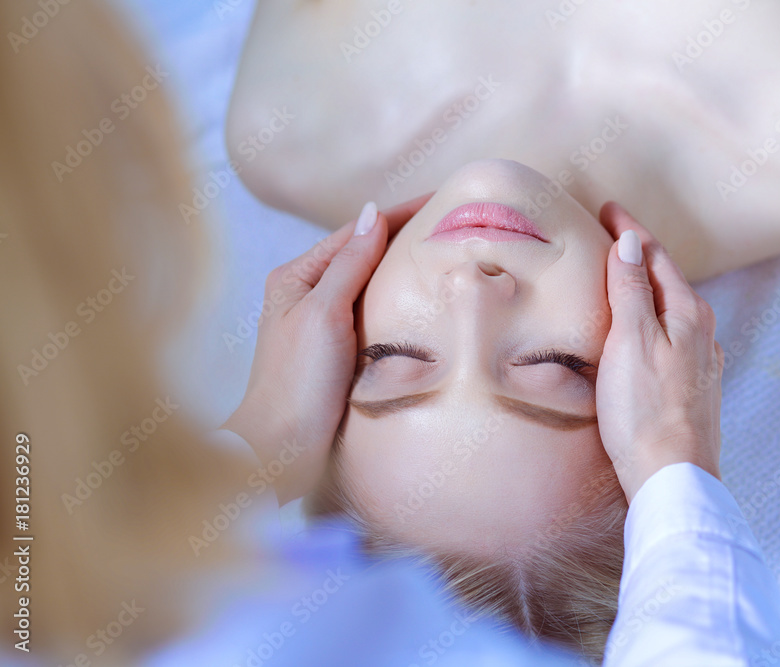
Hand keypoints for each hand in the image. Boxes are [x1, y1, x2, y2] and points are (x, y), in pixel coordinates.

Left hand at [223, 193, 431, 504]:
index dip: (397, 214)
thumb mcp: (323, 313)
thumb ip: (349, 263)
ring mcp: (323, 326)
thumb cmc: (296, 381)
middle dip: (402, 237)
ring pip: (369, 285)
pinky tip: (421, 305)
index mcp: (297, 278)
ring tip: (442, 256)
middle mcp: (308, 296)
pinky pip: (373, 315)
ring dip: (401, 269)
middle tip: (449, 224)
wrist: (280, 448)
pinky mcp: (338, 354)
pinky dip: (397, 302)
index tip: (438, 199)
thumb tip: (371, 213)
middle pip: (362, 255)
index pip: (355, 233)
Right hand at [595, 202, 723, 502]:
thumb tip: (631, 243)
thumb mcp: (631, 340)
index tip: (607, 209)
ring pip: (672, 309)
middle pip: (669, 279)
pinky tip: (644, 331)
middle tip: (612, 235)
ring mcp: (701, 361)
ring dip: (649, 287)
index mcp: (689, 313)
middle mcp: (703, 332)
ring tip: (624, 276)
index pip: (656, 256)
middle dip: (642, 254)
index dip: (631, 230)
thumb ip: (632, 289)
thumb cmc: (644, 410)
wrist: (671, 476)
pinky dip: (653, 319)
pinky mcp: (692, 387)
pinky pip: (672, 336)